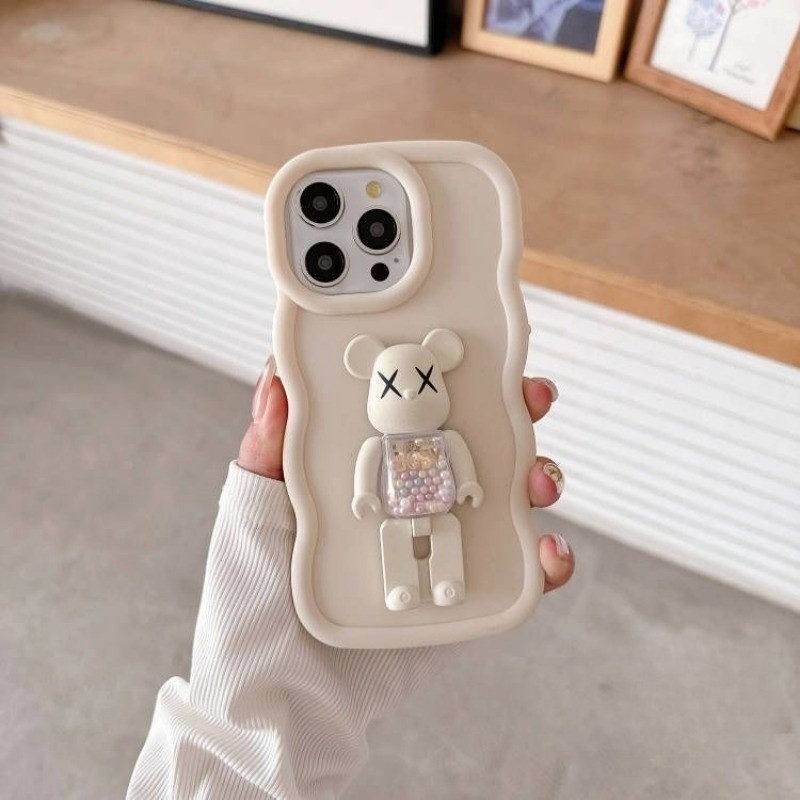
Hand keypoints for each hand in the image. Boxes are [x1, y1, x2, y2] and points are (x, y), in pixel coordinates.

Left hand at [239, 363, 572, 593]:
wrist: (283, 701)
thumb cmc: (254, 606)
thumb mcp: (251, 520)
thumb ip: (266, 454)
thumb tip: (276, 376)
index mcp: (365, 469)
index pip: (416, 406)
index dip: (453, 375)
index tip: (481, 350)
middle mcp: (411, 497)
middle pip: (477, 441)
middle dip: (515, 413)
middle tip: (532, 401)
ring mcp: (442, 542)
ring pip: (508, 494)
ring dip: (539, 475)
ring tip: (539, 483)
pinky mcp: (468, 592)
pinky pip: (520, 569)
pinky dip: (549, 557)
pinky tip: (550, 553)